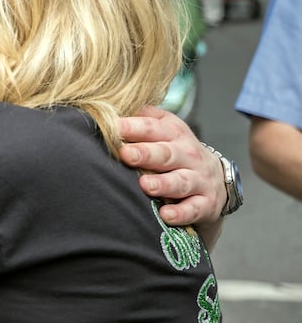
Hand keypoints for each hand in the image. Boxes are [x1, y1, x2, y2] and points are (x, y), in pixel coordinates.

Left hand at [117, 107, 224, 226]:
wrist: (214, 179)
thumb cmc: (176, 152)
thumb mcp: (164, 130)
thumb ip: (142, 118)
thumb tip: (108, 107)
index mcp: (174, 134)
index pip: (154, 128)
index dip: (134, 127)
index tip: (114, 128)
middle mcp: (188, 155)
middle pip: (167, 153)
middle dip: (146, 154)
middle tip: (126, 155)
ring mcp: (199, 180)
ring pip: (181, 181)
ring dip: (163, 184)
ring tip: (145, 186)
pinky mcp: (205, 203)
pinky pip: (194, 209)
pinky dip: (181, 213)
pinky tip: (166, 215)